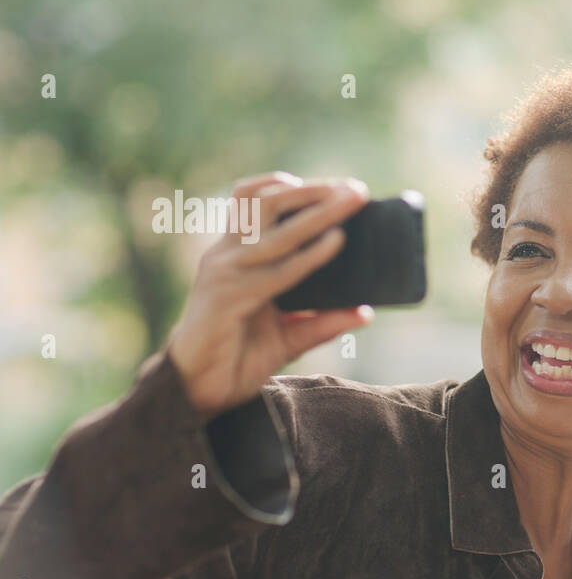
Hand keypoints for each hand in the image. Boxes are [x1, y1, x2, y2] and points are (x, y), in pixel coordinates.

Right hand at [166, 171, 373, 420]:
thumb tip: (365, 312)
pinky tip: (336, 244)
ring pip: (275, 228)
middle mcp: (227, 255)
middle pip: (267, 201)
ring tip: (352, 203)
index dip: (299, 188)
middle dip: (315, 191)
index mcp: (236, 254)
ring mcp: (225, 272)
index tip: (342, 188)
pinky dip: (310, 255)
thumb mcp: (289, 336)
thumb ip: (322, 322)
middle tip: (356, 189)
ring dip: (318, 211)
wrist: (198, 390)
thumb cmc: (237, 356)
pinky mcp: (227, 297)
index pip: (259, 201)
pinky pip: (277, 271)